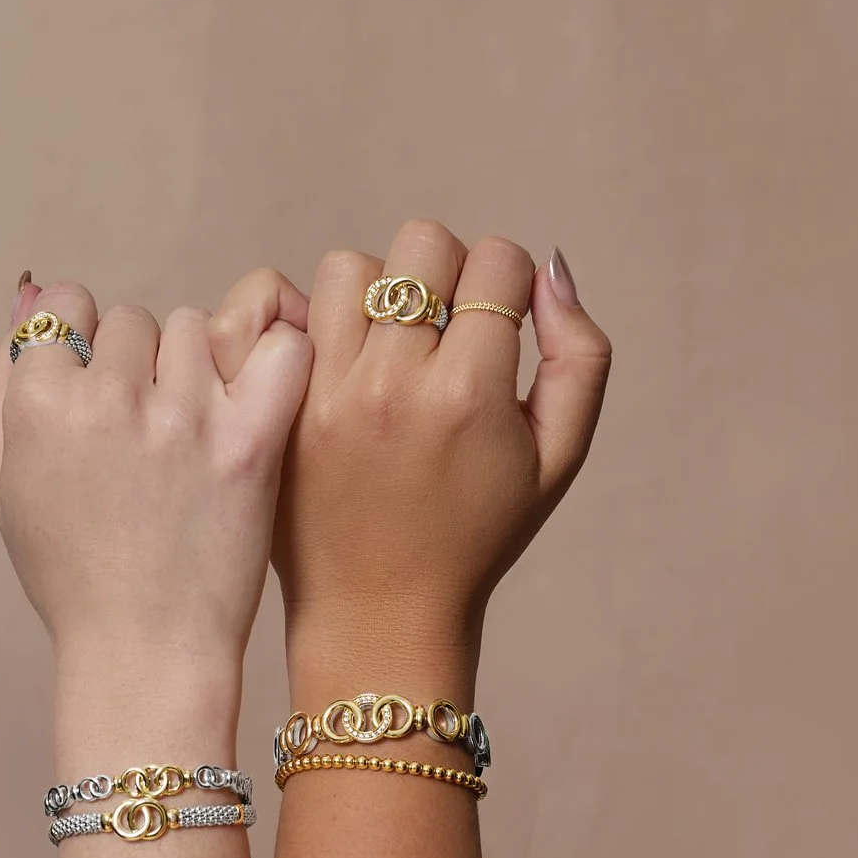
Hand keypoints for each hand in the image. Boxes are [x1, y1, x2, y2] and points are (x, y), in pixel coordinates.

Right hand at [0, 267, 312, 705]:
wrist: (143, 651)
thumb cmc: (74, 575)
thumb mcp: (6, 481)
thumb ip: (8, 381)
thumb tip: (30, 295)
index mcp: (39, 404)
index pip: (68, 305)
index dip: (87, 344)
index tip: (104, 391)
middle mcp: (108, 399)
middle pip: (134, 320)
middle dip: (142, 364)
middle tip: (151, 431)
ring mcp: (182, 418)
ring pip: (197, 329)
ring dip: (199, 368)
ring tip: (197, 434)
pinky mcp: (248, 443)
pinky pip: (279, 350)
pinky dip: (277, 359)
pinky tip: (262, 397)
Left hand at [274, 221, 611, 690]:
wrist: (380, 612)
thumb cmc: (479, 535)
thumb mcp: (558, 457)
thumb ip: (579, 355)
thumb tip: (548, 270)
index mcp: (469, 395)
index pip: (495, 262)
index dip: (507, 282)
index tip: (499, 324)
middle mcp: (392, 386)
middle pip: (421, 245)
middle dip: (446, 271)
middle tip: (446, 327)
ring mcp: (324, 395)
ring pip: (350, 267)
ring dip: (378, 293)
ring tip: (391, 345)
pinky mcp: (278, 408)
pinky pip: (289, 313)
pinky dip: (321, 323)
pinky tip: (344, 364)